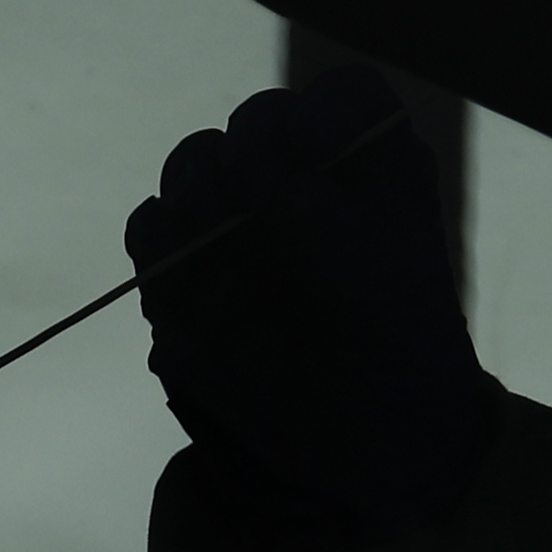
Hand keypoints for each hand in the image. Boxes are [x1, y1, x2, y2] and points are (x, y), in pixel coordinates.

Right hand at [127, 66, 488, 551]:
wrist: (365, 452)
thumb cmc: (401, 363)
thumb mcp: (387, 293)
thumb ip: (331, 228)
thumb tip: (279, 188)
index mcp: (374, 175)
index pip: (344, 99)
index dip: (324, 111)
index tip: (314, 150)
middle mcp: (306, 186)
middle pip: (256, 122)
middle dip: (253, 150)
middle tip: (259, 201)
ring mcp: (243, 227)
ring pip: (194, 165)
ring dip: (198, 187)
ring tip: (218, 233)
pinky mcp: (189, 273)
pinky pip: (150, 227)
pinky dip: (158, 239)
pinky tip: (187, 276)